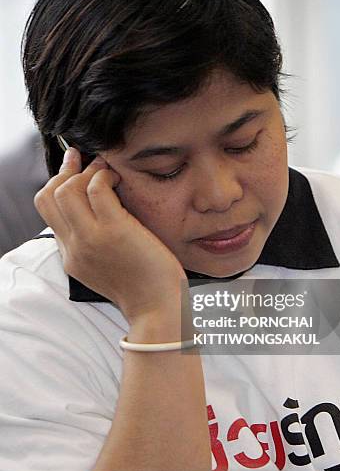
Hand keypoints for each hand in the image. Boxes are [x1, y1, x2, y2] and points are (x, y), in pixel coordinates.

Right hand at [34, 148, 187, 326]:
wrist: (159, 310)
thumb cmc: (146, 287)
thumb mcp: (109, 267)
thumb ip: (97, 243)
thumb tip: (103, 209)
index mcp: (72, 257)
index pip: (49, 212)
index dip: (58, 186)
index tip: (74, 170)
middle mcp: (74, 248)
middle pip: (48, 197)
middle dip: (66, 172)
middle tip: (86, 160)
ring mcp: (90, 239)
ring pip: (66, 190)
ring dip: (87, 172)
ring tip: (108, 171)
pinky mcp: (113, 231)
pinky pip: (97, 189)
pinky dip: (106, 177)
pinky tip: (120, 180)